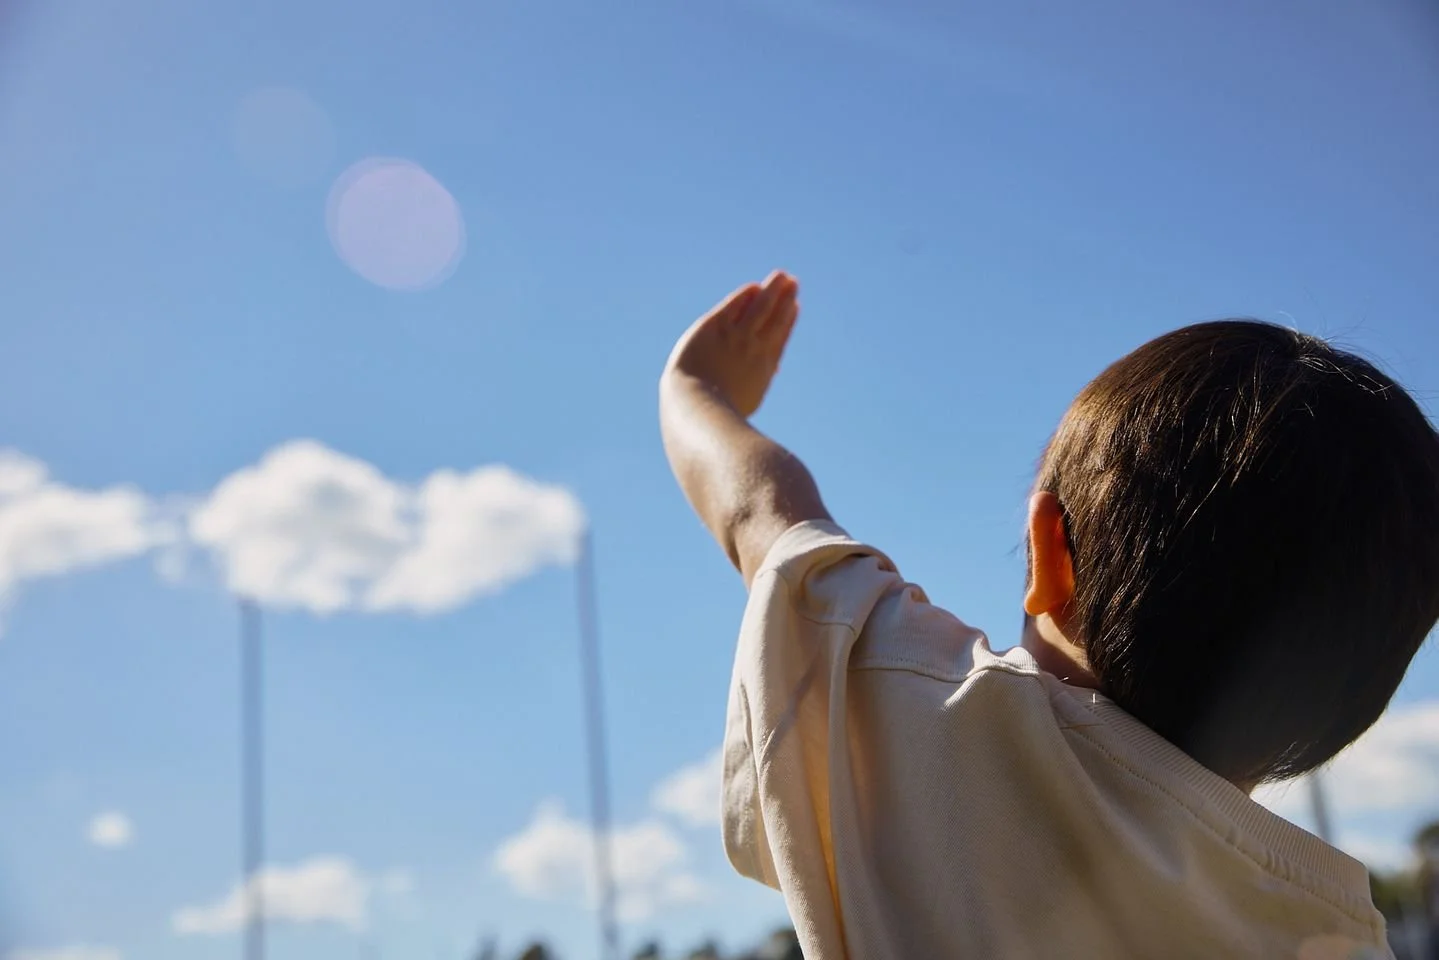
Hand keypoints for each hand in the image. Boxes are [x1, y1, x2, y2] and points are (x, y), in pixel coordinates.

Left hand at [664, 271, 799, 418]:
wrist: (697, 408)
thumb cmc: (716, 417)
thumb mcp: (744, 404)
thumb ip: (753, 388)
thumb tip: (766, 381)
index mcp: (762, 370)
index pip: (779, 338)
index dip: (788, 321)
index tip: (795, 307)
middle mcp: (754, 349)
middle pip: (774, 319)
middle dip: (785, 300)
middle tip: (794, 283)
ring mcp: (736, 337)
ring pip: (760, 308)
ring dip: (773, 290)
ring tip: (783, 276)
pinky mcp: (714, 328)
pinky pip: (733, 307)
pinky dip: (745, 297)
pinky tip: (753, 287)